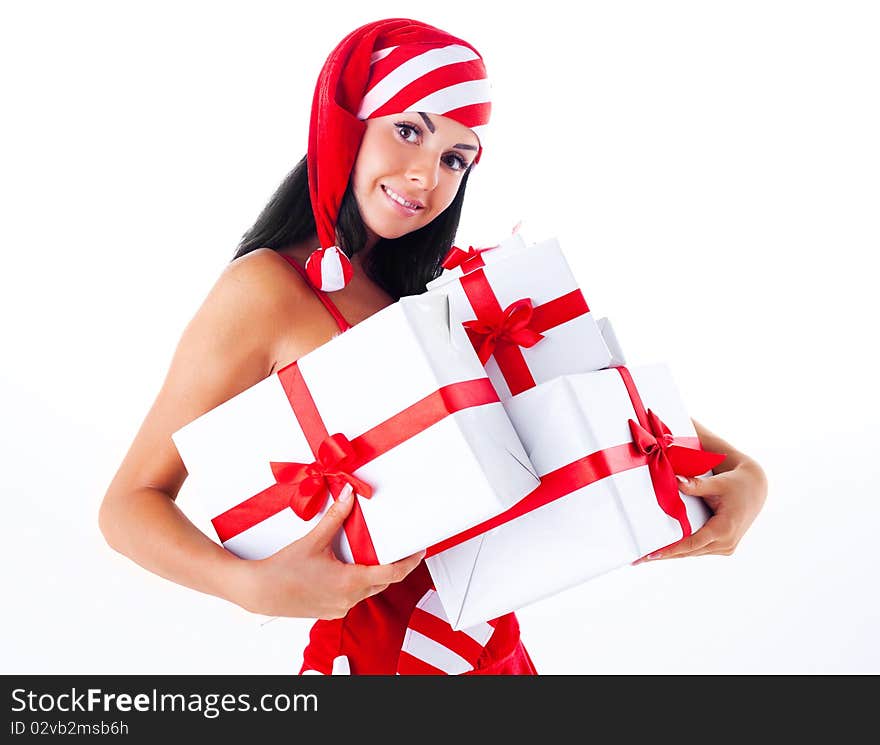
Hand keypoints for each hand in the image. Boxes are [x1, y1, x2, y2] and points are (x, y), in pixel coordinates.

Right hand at [229, 485, 424, 618]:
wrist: (260, 591)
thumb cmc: (284, 570)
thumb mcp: (314, 540)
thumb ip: (336, 517)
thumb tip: (349, 496)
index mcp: (350, 582)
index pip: (392, 574)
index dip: (409, 562)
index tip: (419, 551)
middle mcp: (348, 599)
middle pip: (382, 581)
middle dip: (393, 566)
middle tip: (400, 549)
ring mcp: (339, 607)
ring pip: (367, 589)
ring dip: (372, 574)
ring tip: (372, 554)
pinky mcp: (329, 610)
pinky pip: (352, 597)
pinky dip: (356, 582)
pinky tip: (348, 568)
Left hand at [633, 459, 767, 562]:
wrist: (755, 488)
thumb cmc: (736, 484)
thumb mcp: (717, 483)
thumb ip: (696, 485)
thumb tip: (676, 481)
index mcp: (725, 530)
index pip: (692, 544)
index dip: (671, 550)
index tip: (652, 555)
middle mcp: (726, 543)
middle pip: (689, 552)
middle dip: (664, 555)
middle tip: (639, 558)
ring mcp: (726, 547)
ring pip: (693, 553)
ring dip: (672, 554)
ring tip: (647, 557)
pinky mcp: (723, 545)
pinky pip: (698, 549)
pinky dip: (682, 549)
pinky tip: (665, 550)